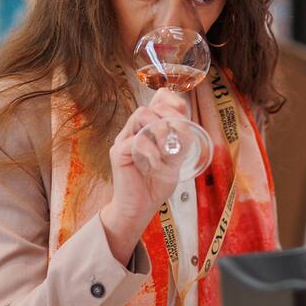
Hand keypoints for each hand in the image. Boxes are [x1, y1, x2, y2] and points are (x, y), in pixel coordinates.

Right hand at [100, 89, 189, 264]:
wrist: (140, 207)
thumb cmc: (156, 182)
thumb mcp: (176, 158)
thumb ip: (180, 141)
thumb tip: (186, 126)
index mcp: (148, 127)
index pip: (158, 98)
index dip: (172, 101)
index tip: (183, 117)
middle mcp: (134, 129)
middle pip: (150, 105)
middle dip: (169, 117)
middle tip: (177, 138)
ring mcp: (124, 138)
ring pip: (141, 114)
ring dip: (160, 129)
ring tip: (166, 149)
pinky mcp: (118, 152)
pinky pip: (135, 139)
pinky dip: (151, 150)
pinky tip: (157, 162)